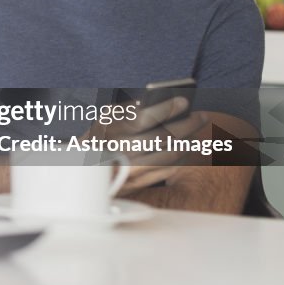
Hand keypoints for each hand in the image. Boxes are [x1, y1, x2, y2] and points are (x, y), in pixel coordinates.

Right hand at [85, 97, 207, 194]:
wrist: (82, 168)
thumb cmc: (100, 136)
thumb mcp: (107, 117)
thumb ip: (131, 109)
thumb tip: (160, 103)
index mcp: (109, 130)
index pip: (144, 118)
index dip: (167, 108)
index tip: (185, 101)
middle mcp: (118, 151)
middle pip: (162, 138)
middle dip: (185, 125)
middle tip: (200, 116)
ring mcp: (128, 170)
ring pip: (168, 155)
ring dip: (187, 142)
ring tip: (197, 131)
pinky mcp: (137, 183)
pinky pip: (166, 170)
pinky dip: (180, 157)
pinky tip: (187, 147)